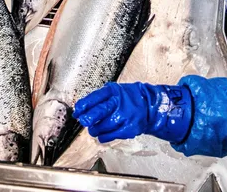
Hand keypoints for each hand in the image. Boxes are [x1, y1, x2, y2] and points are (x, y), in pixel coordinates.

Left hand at [73, 82, 192, 143]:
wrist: (149, 106)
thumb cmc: (128, 99)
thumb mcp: (114, 92)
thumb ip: (98, 99)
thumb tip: (79, 110)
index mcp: (114, 91)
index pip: (95, 97)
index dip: (84, 105)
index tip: (77, 111)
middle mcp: (120, 103)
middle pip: (99, 111)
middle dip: (88, 118)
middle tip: (84, 121)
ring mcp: (125, 117)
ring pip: (102, 126)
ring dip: (95, 129)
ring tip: (95, 128)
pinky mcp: (129, 129)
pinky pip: (109, 136)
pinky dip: (103, 136)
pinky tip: (103, 133)